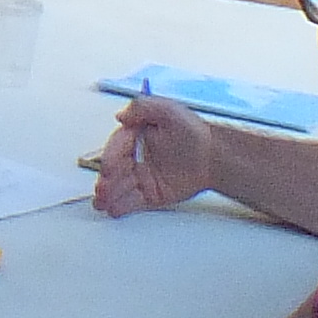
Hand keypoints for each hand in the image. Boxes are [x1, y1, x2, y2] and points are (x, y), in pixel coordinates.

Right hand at [91, 93, 213, 217]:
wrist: (214, 157)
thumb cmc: (193, 132)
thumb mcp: (168, 110)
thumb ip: (143, 108)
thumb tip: (122, 116)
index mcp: (135, 136)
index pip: (116, 147)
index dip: (110, 157)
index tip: (109, 168)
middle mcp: (135, 157)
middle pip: (115, 169)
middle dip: (106, 180)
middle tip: (103, 189)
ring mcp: (142, 176)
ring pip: (120, 187)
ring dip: (109, 195)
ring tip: (103, 202)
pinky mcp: (151, 194)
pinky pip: (133, 201)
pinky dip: (122, 206)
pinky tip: (113, 209)